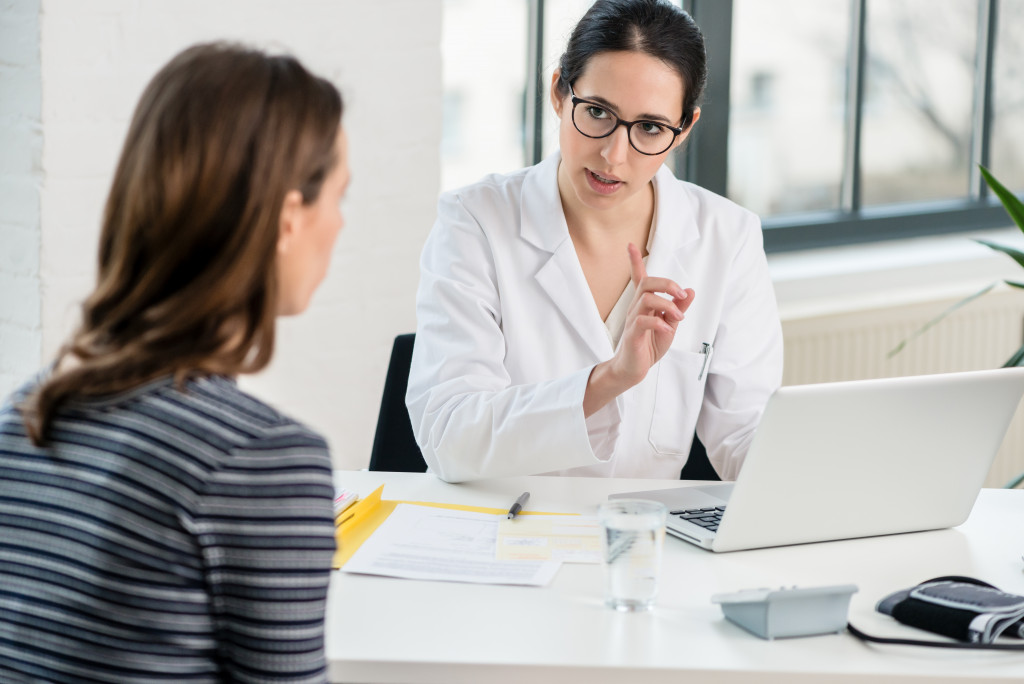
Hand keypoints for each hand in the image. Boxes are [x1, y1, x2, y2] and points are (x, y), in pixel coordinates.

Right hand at [584, 243, 694, 415]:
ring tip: (679, 317)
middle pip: (647, 282)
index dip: (634, 261)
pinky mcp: (632, 334)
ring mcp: (632, 320)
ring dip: (667, 304)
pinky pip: (643, 320)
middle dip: (667, 283)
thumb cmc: (649, 346)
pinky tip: (667, 328)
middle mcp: (636, 308)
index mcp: (644, 304)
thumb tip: (690, 290)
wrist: (634, 370)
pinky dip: (659, 321)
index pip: (638, 278)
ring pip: (646, 298)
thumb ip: (678, 308)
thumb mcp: (670, 325)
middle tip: (681, 294)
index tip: (629, 245)